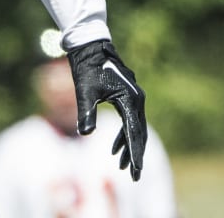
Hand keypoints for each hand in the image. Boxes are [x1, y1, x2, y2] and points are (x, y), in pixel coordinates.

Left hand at [67, 39, 146, 180]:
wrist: (90, 47)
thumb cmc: (87, 68)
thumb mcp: (84, 91)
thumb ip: (86, 112)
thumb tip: (85, 134)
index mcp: (130, 100)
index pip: (134, 133)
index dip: (134, 154)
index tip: (135, 171)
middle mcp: (137, 100)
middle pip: (139, 133)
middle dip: (136, 155)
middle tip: (134, 176)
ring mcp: (134, 98)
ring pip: (135, 128)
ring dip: (129, 147)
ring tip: (120, 166)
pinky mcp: (127, 96)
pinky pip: (129, 121)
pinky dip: (124, 135)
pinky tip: (115, 147)